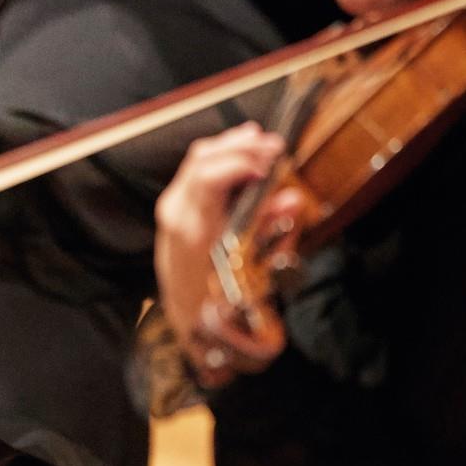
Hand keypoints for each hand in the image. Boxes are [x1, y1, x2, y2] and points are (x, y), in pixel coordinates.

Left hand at [153, 123, 286, 387]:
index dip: (240, 160)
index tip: (272, 160)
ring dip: (231, 147)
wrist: (189, 322)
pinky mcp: (174, 208)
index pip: (208, 177)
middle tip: (276, 146)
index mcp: (195, 230)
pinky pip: (195, 171)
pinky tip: (243, 153)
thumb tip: (293, 198)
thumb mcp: (257, 273)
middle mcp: (177, 213)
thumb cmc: (226, 302)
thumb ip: (273, 232)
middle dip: (241, 146)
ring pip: (197, 160)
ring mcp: (171, 209)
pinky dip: (220, 157)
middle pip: (202, 158)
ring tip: (263, 143)